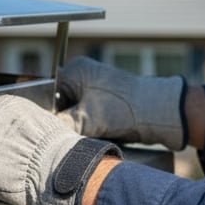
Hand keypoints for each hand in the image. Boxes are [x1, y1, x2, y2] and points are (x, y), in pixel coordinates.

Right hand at [57, 57, 185, 149]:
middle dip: (63, 120)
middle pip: (60, 103)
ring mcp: (94, 90)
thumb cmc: (124, 108)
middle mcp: (83, 77)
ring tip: (84, 134)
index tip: (49, 129)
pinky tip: (92, 134)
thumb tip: (48, 133)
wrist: (157, 114)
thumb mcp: (87, 118)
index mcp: (75, 70)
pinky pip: (86, 118)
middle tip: (68, 134)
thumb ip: (62, 124)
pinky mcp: (104, 104)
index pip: (48, 92)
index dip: (48, 112)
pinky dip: (87, 128)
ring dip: (76, 126)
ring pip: (73, 113)